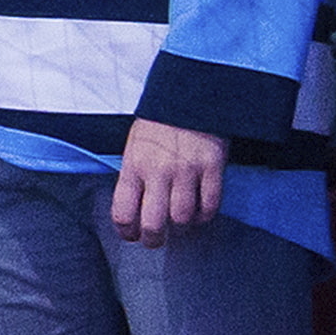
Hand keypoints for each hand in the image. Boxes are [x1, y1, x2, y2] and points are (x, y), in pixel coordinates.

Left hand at [109, 119, 227, 243]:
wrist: (188, 94)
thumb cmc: (158, 124)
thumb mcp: (134, 148)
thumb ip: (133, 178)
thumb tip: (133, 213)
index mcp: (134, 166)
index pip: (123, 214)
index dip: (127, 232)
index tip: (133, 235)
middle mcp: (158, 171)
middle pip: (153, 225)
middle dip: (154, 240)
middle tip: (157, 240)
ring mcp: (187, 170)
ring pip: (183, 219)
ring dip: (181, 228)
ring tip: (180, 224)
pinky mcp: (212, 167)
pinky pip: (210, 206)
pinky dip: (205, 216)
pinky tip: (200, 212)